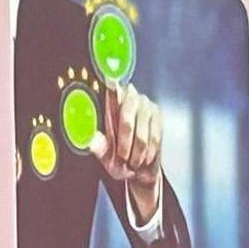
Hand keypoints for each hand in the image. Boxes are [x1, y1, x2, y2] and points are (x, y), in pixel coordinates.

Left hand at [95, 85, 165, 225]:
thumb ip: (98, 147)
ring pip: (140, 131)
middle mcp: (128, 98)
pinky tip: (144, 158)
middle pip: (126, 115)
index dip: (111, 83)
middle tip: (122, 157)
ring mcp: (145, 105)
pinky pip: (154, 136)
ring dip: (136, 151)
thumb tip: (90, 142)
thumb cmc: (119, 158)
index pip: (111, 89)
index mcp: (110, 103)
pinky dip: (148, 151)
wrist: (140, 169)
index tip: (109, 78)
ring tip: (133, 161)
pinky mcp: (157, 115)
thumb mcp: (105, 155)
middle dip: (124, 140)